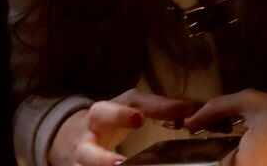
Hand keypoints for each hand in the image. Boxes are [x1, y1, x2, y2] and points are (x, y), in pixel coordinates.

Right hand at [49, 91, 198, 165]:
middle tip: (121, 163)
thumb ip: (158, 107)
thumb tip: (192, 110)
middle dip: (102, 159)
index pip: (106, 112)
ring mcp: (80, 163)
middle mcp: (84, 142)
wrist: (74, 134)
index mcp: (98, 116)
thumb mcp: (130, 106)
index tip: (139, 119)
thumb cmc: (111, 117)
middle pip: (86, 151)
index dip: (121, 115)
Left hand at [186, 90, 266, 165]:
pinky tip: (251, 155)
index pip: (212, 164)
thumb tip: (188, 122)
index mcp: (249, 158)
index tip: (211, 146)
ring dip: (231, 160)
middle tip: (232, 145)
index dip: (206, 156)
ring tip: (242, 150)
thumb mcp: (249, 102)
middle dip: (221, 158)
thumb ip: (215, 109)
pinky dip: (245, 162)